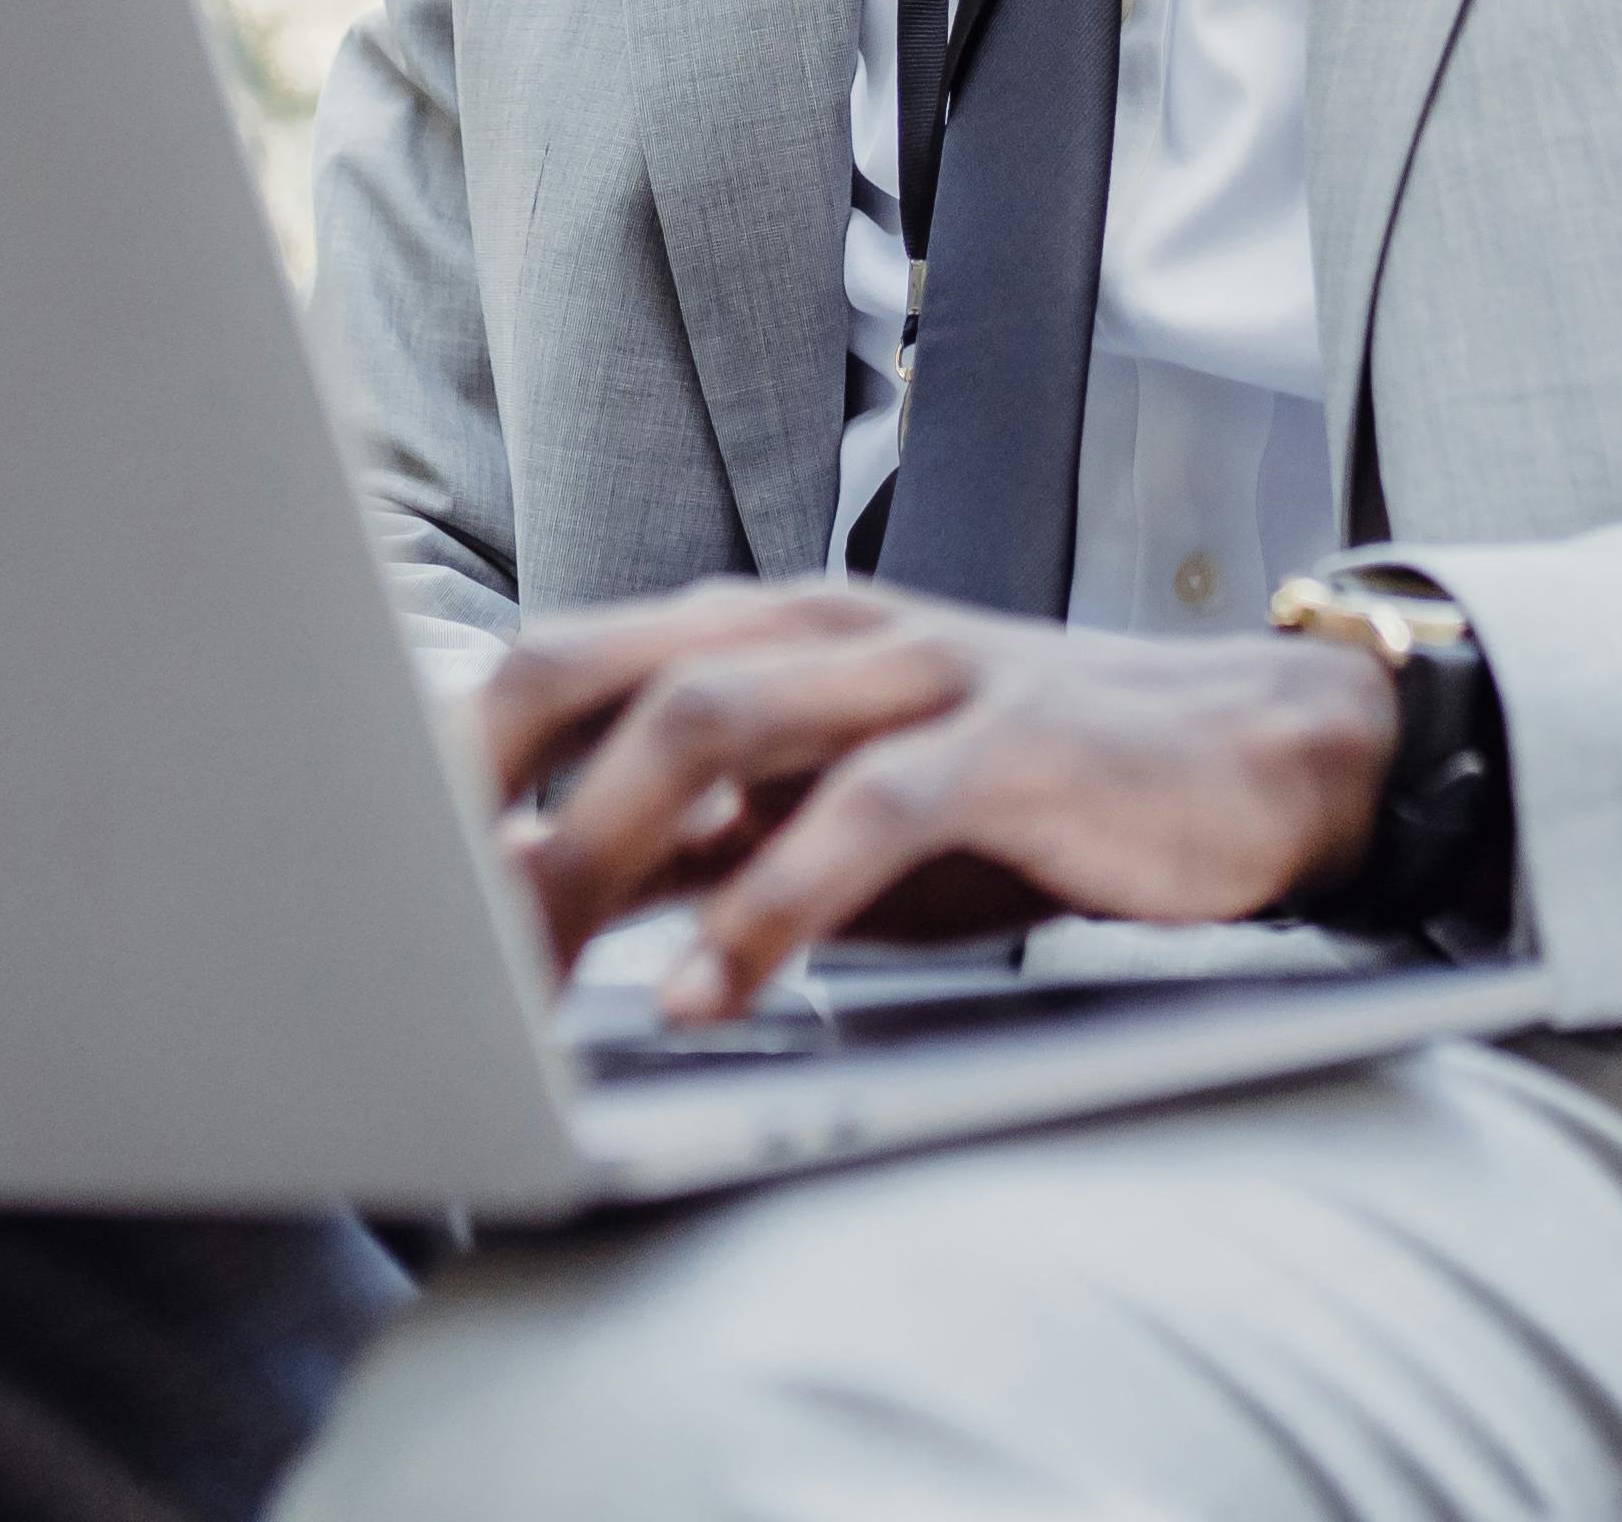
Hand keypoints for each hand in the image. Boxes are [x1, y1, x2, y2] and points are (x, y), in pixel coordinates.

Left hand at [473, 579, 1400, 1020]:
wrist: (1252, 761)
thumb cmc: (1023, 801)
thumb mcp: (832, 823)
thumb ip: (700, 845)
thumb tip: (526, 907)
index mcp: (761, 633)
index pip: (557, 662)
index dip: (450, 763)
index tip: (368, 877)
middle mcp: (820, 627)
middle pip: (598, 664)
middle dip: (487, 788)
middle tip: (415, 921)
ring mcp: (916, 671)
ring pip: (712, 714)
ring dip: (605, 848)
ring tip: (538, 967)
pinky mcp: (1009, 739)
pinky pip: (864, 809)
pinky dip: (770, 905)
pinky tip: (712, 993)